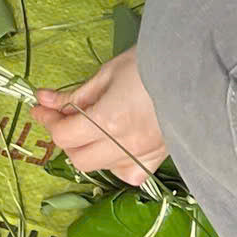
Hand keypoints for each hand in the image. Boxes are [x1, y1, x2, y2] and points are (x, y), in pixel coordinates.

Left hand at [32, 50, 166, 186]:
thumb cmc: (151, 64)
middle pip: (79, 158)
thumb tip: (45, 100)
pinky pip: (130, 173)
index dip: (48, 122)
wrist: (194, 72)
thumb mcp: (107, 73)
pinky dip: (116, 163)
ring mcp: (143, 155)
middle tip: (63, 117)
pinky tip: (115, 145)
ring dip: (88, 150)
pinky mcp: (158, 158)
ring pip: (101, 167)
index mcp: (109, 121)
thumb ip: (75, 94)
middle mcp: (125, 145)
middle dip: (65, 138)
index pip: (65, 136)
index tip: (42, 108)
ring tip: (90, 127)